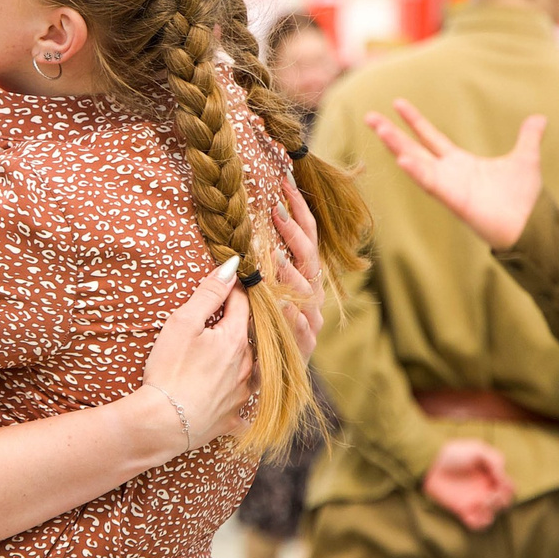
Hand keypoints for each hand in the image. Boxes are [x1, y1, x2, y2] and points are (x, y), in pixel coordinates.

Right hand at [140, 258, 255, 449]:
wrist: (163, 423)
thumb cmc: (169, 370)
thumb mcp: (184, 323)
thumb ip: (209, 293)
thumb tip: (232, 266)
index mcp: (235, 340)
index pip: (241, 304)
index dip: (234, 289)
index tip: (230, 279)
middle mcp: (246, 366)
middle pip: (247, 335)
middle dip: (237, 323)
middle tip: (226, 315)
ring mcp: (241, 394)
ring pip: (249, 369)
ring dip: (242, 358)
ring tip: (228, 353)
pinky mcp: (231, 418)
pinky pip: (241, 407)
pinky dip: (237, 400)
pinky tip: (231, 401)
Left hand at [270, 179, 323, 356]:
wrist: (271, 373)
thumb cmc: (263, 327)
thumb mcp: (263, 290)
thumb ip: (261, 263)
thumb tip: (246, 225)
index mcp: (305, 277)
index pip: (306, 236)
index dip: (299, 210)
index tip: (285, 184)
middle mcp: (313, 294)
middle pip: (309, 256)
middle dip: (294, 232)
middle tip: (276, 211)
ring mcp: (311, 318)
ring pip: (307, 289)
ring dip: (291, 272)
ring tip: (275, 256)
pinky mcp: (305, 344)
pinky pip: (302, 327)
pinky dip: (294, 316)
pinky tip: (284, 304)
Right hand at [367, 101, 543, 250]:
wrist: (531, 224)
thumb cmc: (523, 197)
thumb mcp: (526, 158)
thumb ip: (528, 138)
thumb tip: (540, 118)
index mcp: (460, 163)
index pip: (430, 137)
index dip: (414, 121)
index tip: (397, 102)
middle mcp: (448, 174)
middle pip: (413, 148)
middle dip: (391, 133)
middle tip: (369, 116)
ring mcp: (448, 187)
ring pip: (416, 164)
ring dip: (397, 147)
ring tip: (380, 129)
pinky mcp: (454, 201)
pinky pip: (432, 185)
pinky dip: (417, 173)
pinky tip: (402, 160)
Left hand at [422, 438, 513, 531]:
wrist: (430, 463)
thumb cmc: (453, 453)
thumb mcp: (478, 450)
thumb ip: (495, 460)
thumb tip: (503, 478)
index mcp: (491, 476)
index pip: (509, 488)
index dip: (508, 488)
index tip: (499, 482)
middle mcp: (484, 490)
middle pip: (504, 503)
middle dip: (501, 500)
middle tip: (491, 494)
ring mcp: (473, 501)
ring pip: (492, 516)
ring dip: (491, 512)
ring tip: (481, 503)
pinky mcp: (462, 510)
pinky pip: (476, 524)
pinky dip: (479, 522)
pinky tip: (472, 511)